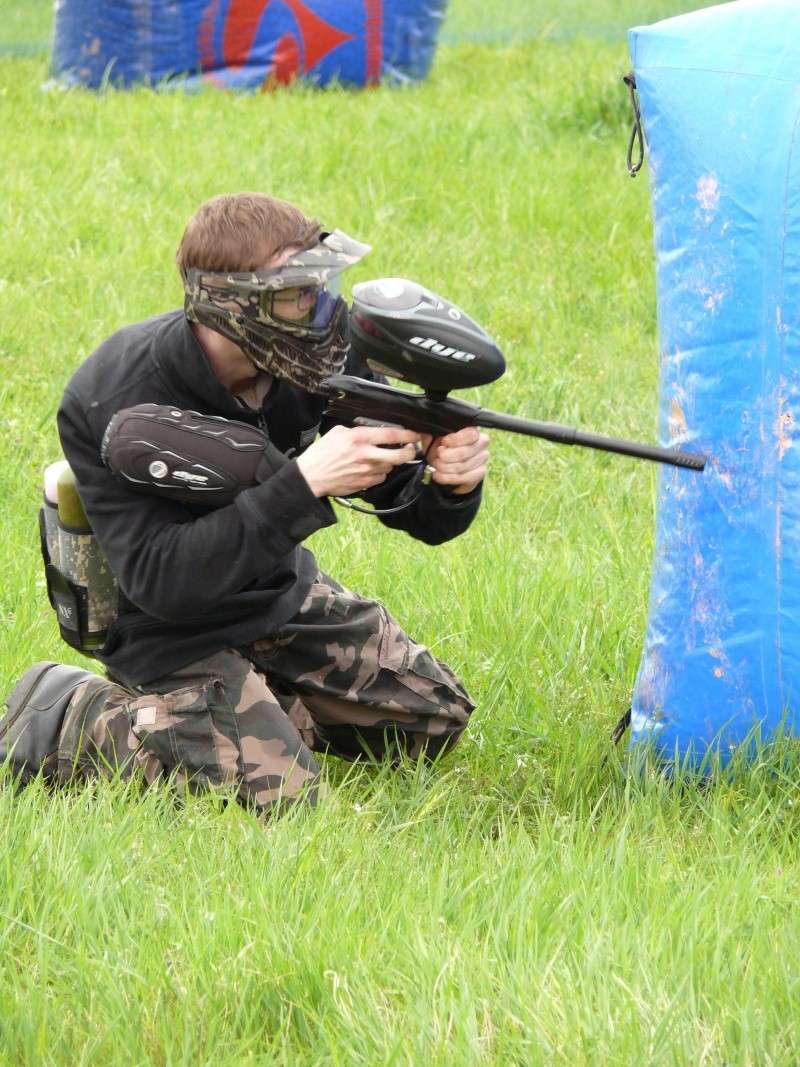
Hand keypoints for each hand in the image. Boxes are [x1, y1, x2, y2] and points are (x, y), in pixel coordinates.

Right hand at [296, 424, 420, 497]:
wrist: (311, 476)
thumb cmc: (322, 453)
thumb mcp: (337, 432)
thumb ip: (357, 430)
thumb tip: (372, 431)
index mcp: (359, 438)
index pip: (391, 435)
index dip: (407, 434)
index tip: (415, 434)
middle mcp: (366, 455)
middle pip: (399, 455)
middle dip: (410, 451)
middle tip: (411, 448)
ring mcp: (367, 471)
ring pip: (391, 466)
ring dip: (391, 462)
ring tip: (383, 457)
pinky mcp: (365, 484)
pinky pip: (381, 477)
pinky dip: (380, 473)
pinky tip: (372, 469)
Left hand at [418, 426, 489, 494]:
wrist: (446, 464)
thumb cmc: (441, 446)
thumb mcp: (434, 436)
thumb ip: (432, 432)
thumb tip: (427, 431)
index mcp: (472, 429)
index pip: (470, 434)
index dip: (455, 440)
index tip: (443, 443)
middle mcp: (482, 442)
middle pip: (464, 453)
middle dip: (445, 457)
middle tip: (437, 457)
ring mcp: (483, 457)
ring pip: (462, 466)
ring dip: (444, 468)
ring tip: (435, 466)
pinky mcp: (481, 472)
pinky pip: (464, 477)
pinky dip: (447, 478)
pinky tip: (438, 475)